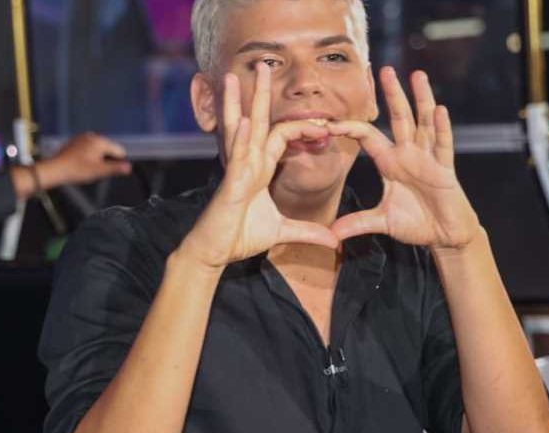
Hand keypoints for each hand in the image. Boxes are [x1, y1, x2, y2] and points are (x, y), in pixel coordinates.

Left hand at [37, 132, 131, 187]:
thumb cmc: (75, 170)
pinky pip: (87, 148)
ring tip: (85, 167)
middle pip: (108, 149)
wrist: (56, 169)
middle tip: (93, 170)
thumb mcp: (99, 171)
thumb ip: (116, 168)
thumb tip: (129, 167)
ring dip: (96, 158)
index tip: (106, 169)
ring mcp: (83, 138)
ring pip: (98, 149)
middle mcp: (92, 136)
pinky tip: (80, 163)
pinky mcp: (75, 141)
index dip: (116, 162)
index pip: (119, 151)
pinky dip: (86, 156)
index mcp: (100, 141)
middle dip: (104, 160)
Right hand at [177, 63, 338, 268]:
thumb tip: (333, 241)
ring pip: (240, 129)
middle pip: (256, 120)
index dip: (302, 127)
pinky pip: (236, 157)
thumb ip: (307, 232)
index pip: (281, 136)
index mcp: (259, 168)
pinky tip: (243, 121)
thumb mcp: (282, 232)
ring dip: (238, 102)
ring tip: (234, 77)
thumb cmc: (239, 238)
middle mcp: (248, 163)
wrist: (215, 253)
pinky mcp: (230, 184)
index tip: (325, 125)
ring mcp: (237, 171)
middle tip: (264, 64)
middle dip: (260, 92)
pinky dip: (240, 139)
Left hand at [327, 67, 480, 249]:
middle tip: (384, 70)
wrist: (444, 236)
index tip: (330, 120)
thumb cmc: (417, 224)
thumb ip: (358, 224)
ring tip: (417, 75)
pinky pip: (443, 145)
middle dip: (392, 95)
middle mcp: (408, 155)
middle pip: (399, 118)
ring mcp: (428, 159)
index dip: (349, 128)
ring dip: (421, 99)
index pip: (367, 137)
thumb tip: (332, 234)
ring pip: (424, 123)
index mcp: (390, 163)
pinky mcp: (445, 170)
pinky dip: (442, 128)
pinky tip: (440, 109)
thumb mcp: (383, 222)